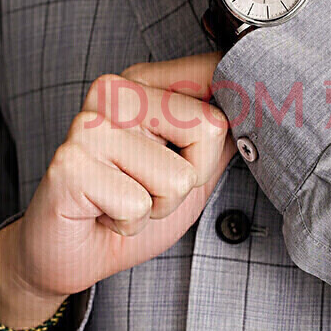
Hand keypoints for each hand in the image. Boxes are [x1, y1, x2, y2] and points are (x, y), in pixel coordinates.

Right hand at [0, 53, 233, 330]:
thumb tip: (261, 103)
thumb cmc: (131, 206)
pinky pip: (138, 205)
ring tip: (124, 200)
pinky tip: (103, 213)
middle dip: (190, 178)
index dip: (225, 126)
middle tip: (147, 187)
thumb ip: (219, 135)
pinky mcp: (69, 164)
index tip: (199, 152)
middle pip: (209, 129)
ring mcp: (89, 125)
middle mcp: (114, 91)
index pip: (215, 77)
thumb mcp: (192, 168)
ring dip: (157, 206)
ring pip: (178, 176)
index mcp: (143, 82)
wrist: (71, 253)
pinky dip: (129, 224)